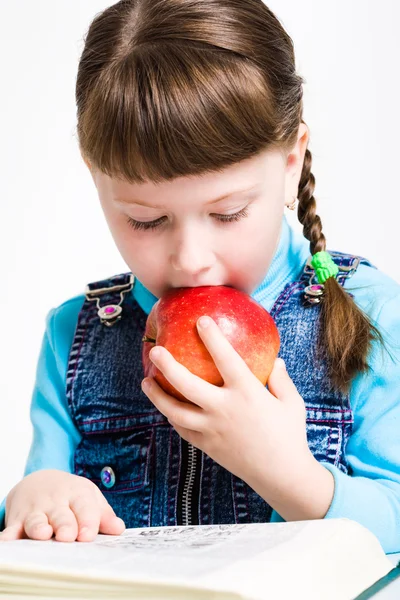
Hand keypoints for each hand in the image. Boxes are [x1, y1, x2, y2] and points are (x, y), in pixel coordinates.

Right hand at [0, 470, 125, 541]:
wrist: (40, 482)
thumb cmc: (71, 496)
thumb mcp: (89, 499)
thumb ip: (103, 515)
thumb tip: (119, 529)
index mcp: (77, 495)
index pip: (85, 507)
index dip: (87, 521)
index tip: (88, 535)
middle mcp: (56, 501)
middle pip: (61, 514)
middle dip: (64, 524)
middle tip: (67, 536)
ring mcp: (36, 509)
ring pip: (37, 519)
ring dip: (38, 526)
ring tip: (42, 533)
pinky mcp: (18, 518)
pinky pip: (12, 527)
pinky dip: (9, 535)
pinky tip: (8, 541)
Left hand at [141, 316, 313, 491]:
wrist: (281, 475)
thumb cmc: (290, 435)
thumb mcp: (292, 403)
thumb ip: (281, 379)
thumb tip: (276, 361)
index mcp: (248, 393)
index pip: (226, 359)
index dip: (212, 338)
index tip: (201, 320)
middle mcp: (225, 409)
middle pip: (187, 384)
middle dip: (168, 365)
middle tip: (155, 351)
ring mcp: (212, 429)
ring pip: (175, 410)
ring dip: (157, 395)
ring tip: (146, 382)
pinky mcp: (206, 445)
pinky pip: (183, 429)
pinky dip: (172, 417)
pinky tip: (166, 408)